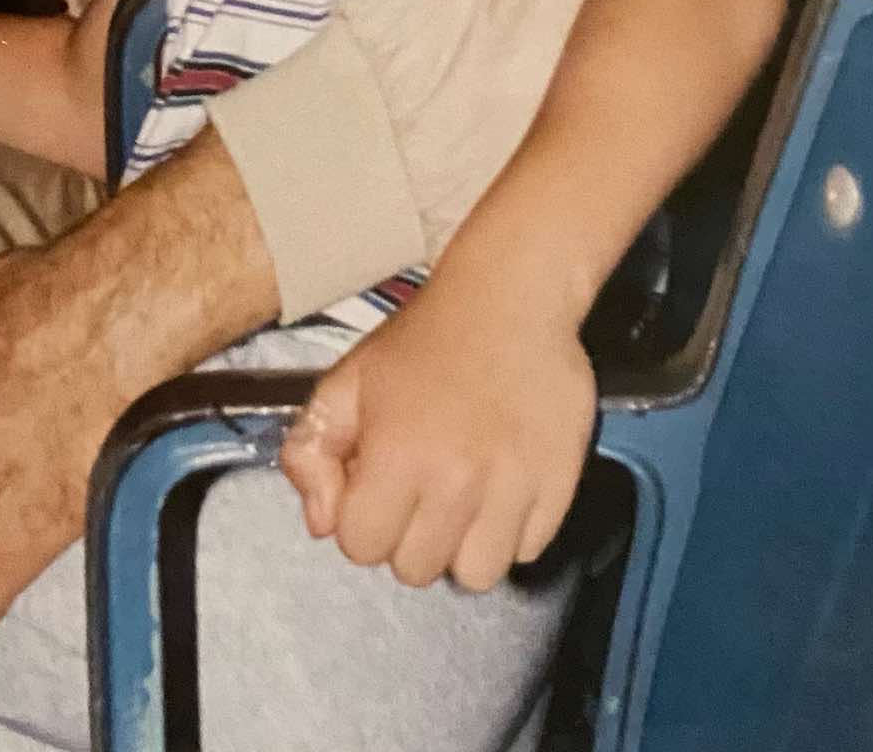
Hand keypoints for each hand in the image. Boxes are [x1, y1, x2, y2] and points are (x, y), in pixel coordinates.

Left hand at [280, 273, 594, 592]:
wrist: (512, 297)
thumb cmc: (429, 336)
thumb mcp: (349, 378)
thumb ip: (312, 451)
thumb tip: (322, 523)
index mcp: (397, 454)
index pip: (359, 546)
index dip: (360, 517)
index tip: (375, 484)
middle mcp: (457, 482)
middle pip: (415, 569)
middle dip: (407, 534)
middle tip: (419, 485)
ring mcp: (513, 489)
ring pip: (475, 575)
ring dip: (461, 544)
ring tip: (460, 495)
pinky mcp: (559, 488)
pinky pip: (526, 552)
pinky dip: (510, 531)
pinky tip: (499, 485)